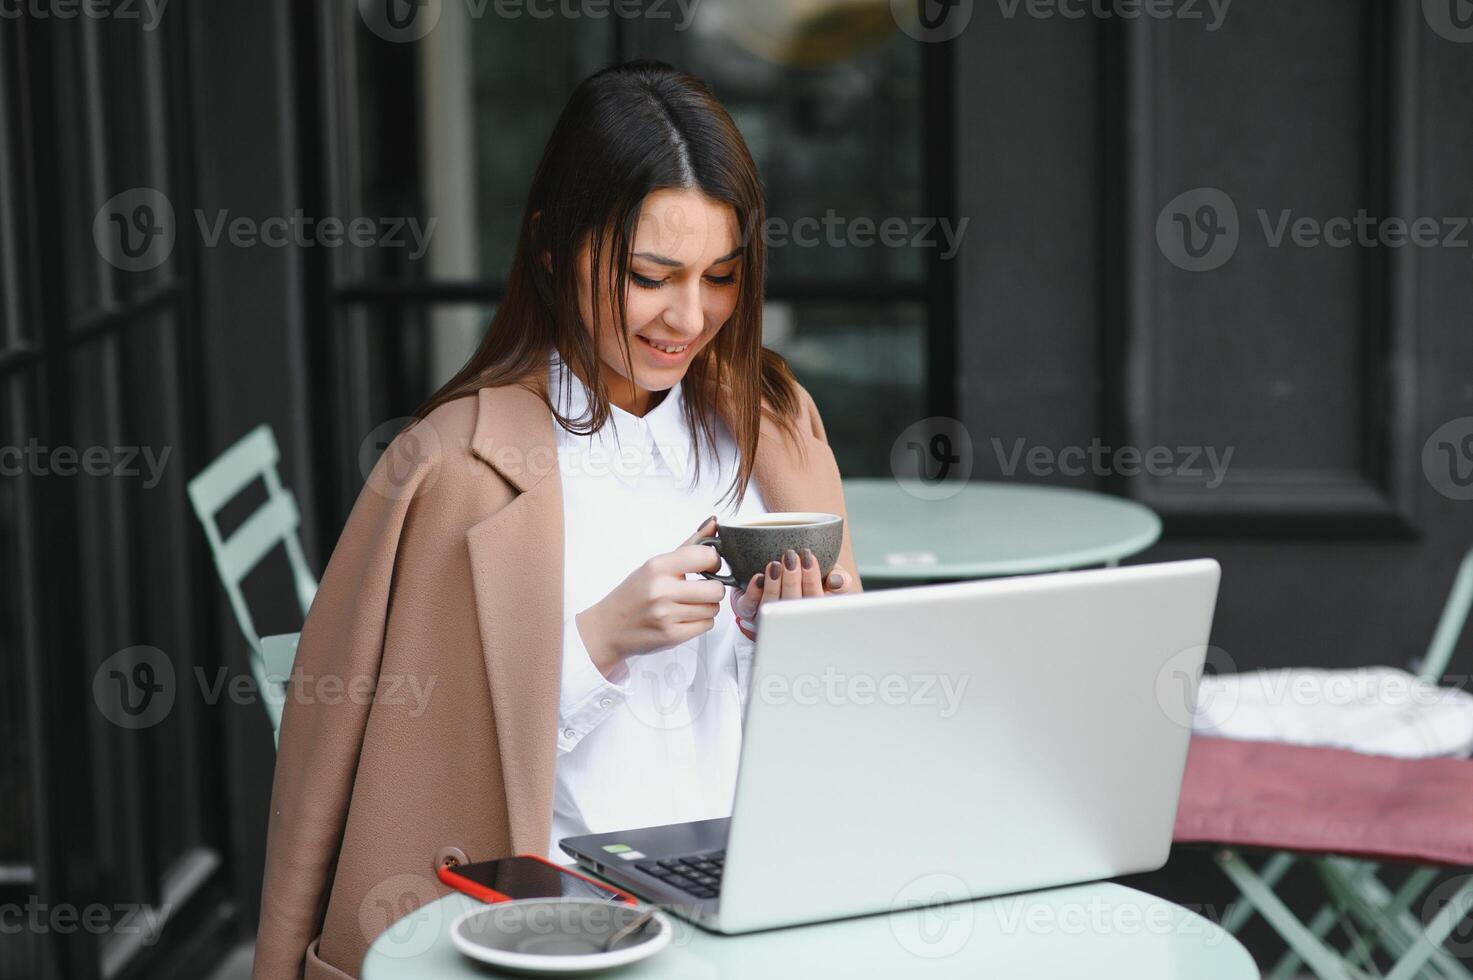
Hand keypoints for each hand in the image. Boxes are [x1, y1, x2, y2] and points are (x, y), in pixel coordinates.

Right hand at [575, 517, 725, 678]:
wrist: (608, 628)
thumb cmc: (633, 594)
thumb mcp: (655, 565)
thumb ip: (689, 546)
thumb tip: (714, 523)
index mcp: (658, 567)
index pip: (706, 556)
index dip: (714, 562)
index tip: (708, 566)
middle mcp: (662, 590)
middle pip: (716, 589)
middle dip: (714, 590)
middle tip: (701, 590)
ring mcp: (667, 615)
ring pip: (714, 609)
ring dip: (707, 607)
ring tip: (689, 605)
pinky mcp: (672, 636)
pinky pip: (707, 625)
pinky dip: (700, 622)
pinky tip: (684, 618)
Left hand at [731, 548, 851, 638]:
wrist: (776, 573)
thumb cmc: (809, 580)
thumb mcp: (830, 577)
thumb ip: (840, 579)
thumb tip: (836, 582)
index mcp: (811, 612)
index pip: (813, 601)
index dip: (812, 580)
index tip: (809, 558)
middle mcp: (790, 617)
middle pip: (791, 604)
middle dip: (792, 580)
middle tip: (791, 557)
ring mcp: (768, 614)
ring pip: (770, 604)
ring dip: (773, 584)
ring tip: (775, 564)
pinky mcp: (747, 609)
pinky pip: (748, 606)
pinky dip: (753, 592)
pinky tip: (758, 578)